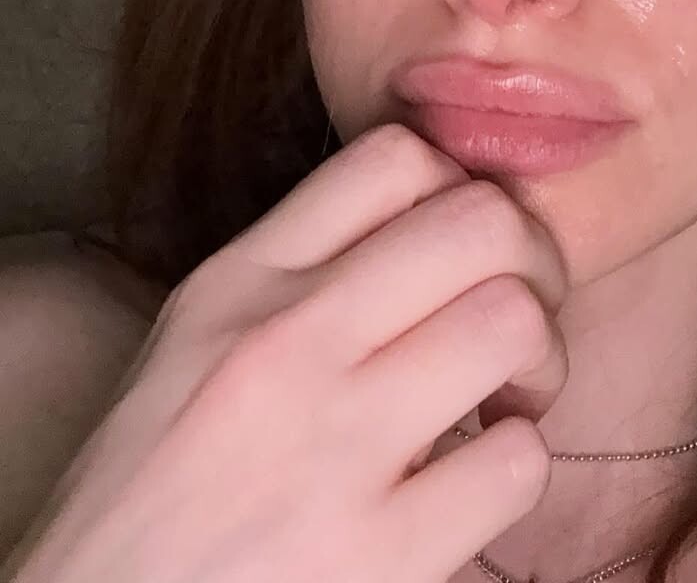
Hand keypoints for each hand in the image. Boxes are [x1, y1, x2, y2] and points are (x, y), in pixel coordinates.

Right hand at [9, 124, 569, 582]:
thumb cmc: (153, 496)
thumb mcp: (195, 347)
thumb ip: (298, 275)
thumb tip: (431, 224)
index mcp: (237, 284)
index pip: (395, 156)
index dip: (462, 190)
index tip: (462, 253)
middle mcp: (283, 345)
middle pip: (484, 219)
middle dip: (534, 263)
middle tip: (515, 323)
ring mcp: (331, 449)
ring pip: (515, 322)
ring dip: (539, 364)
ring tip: (502, 402)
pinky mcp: (379, 557)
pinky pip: (516, 463)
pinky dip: (514, 470)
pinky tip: (468, 487)